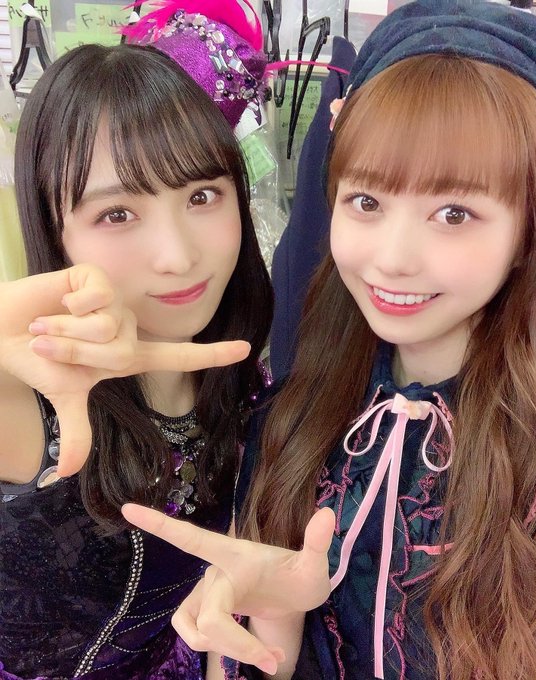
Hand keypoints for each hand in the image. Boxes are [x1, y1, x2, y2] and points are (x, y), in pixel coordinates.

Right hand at [0, 264, 249, 475]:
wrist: (4, 334)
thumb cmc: (39, 362)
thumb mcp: (64, 396)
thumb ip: (76, 430)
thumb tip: (66, 473)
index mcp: (129, 355)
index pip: (180, 356)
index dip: (212, 355)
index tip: (247, 350)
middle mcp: (127, 327)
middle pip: (123, 352)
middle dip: (77, 356)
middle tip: (50, 348)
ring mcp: (114, 302)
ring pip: (107, 327)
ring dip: (66, 335)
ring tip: (46, 327)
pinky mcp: (97, 279)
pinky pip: (95, 300)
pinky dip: (67, 308)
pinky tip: (57, 302)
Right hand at [121, 503, 334, 674]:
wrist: (294, 595)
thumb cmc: (301, 575)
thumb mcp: (315, 566)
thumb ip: (317, 544)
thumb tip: (328, 514)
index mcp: (235, 555)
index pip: (192, 537)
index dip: (160, 524)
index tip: (127, 508)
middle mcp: (215, 571)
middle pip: (210, 614)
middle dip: (238, 643)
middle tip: (271, 661)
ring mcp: (207, 593)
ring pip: (197, 629)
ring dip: (227, 649)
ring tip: (264, 657)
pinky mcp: (205, 612)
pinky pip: (194, 634)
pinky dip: (215, 649)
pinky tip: (246, 653)